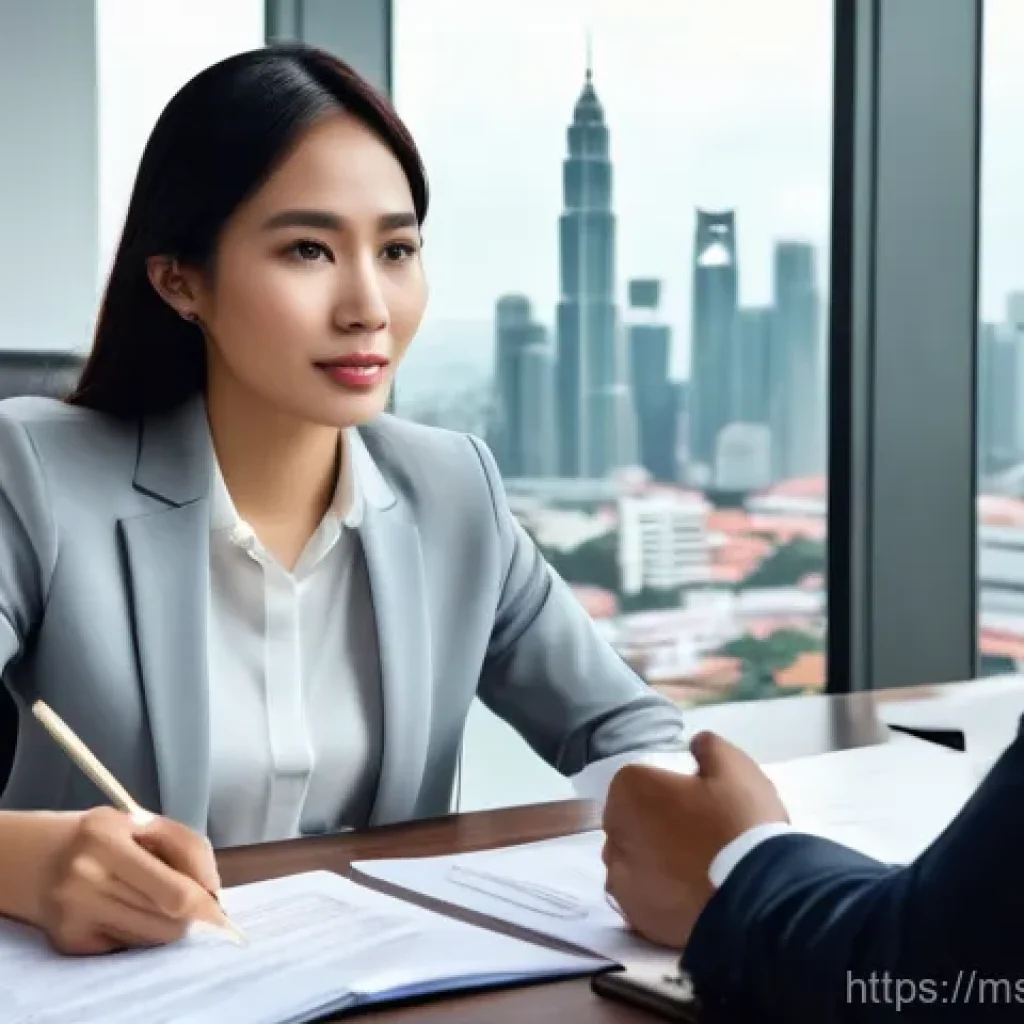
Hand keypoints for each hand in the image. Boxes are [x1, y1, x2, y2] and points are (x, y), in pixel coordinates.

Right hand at [35, 807, 220, 954]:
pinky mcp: (69, 941)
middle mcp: (86, 877)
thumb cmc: (101, 836)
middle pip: (168, 919)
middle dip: (190, 913)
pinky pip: (128, 946)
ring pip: (153, 937)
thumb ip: (185, 846)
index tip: (219, 905)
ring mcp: (75, 913)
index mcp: (108, 837)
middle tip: (191, 900)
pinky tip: (125, 909)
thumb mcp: (142, 822)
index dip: (204, 903)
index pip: (174, 891)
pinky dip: (139, 931)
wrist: (33, 858)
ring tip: (156, 900)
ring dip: (168, 923)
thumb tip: (212, 890)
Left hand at [602, 730, 787, 947]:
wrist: (756, 898)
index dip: (668, 791)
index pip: (638, 782)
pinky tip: (687, 894)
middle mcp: (614, 831)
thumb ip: (709, 748)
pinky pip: (640, 896)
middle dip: (655, 824)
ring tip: (695, 869)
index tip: (696, 803)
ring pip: (632, 860)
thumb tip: (696, 743)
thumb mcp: (735, 768)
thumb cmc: (740, 823)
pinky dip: (656, 893)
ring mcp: (621, 877)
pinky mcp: (634, 915)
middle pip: (631, 821)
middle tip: (699, 835)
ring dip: (652, 859)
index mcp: (629, 789)